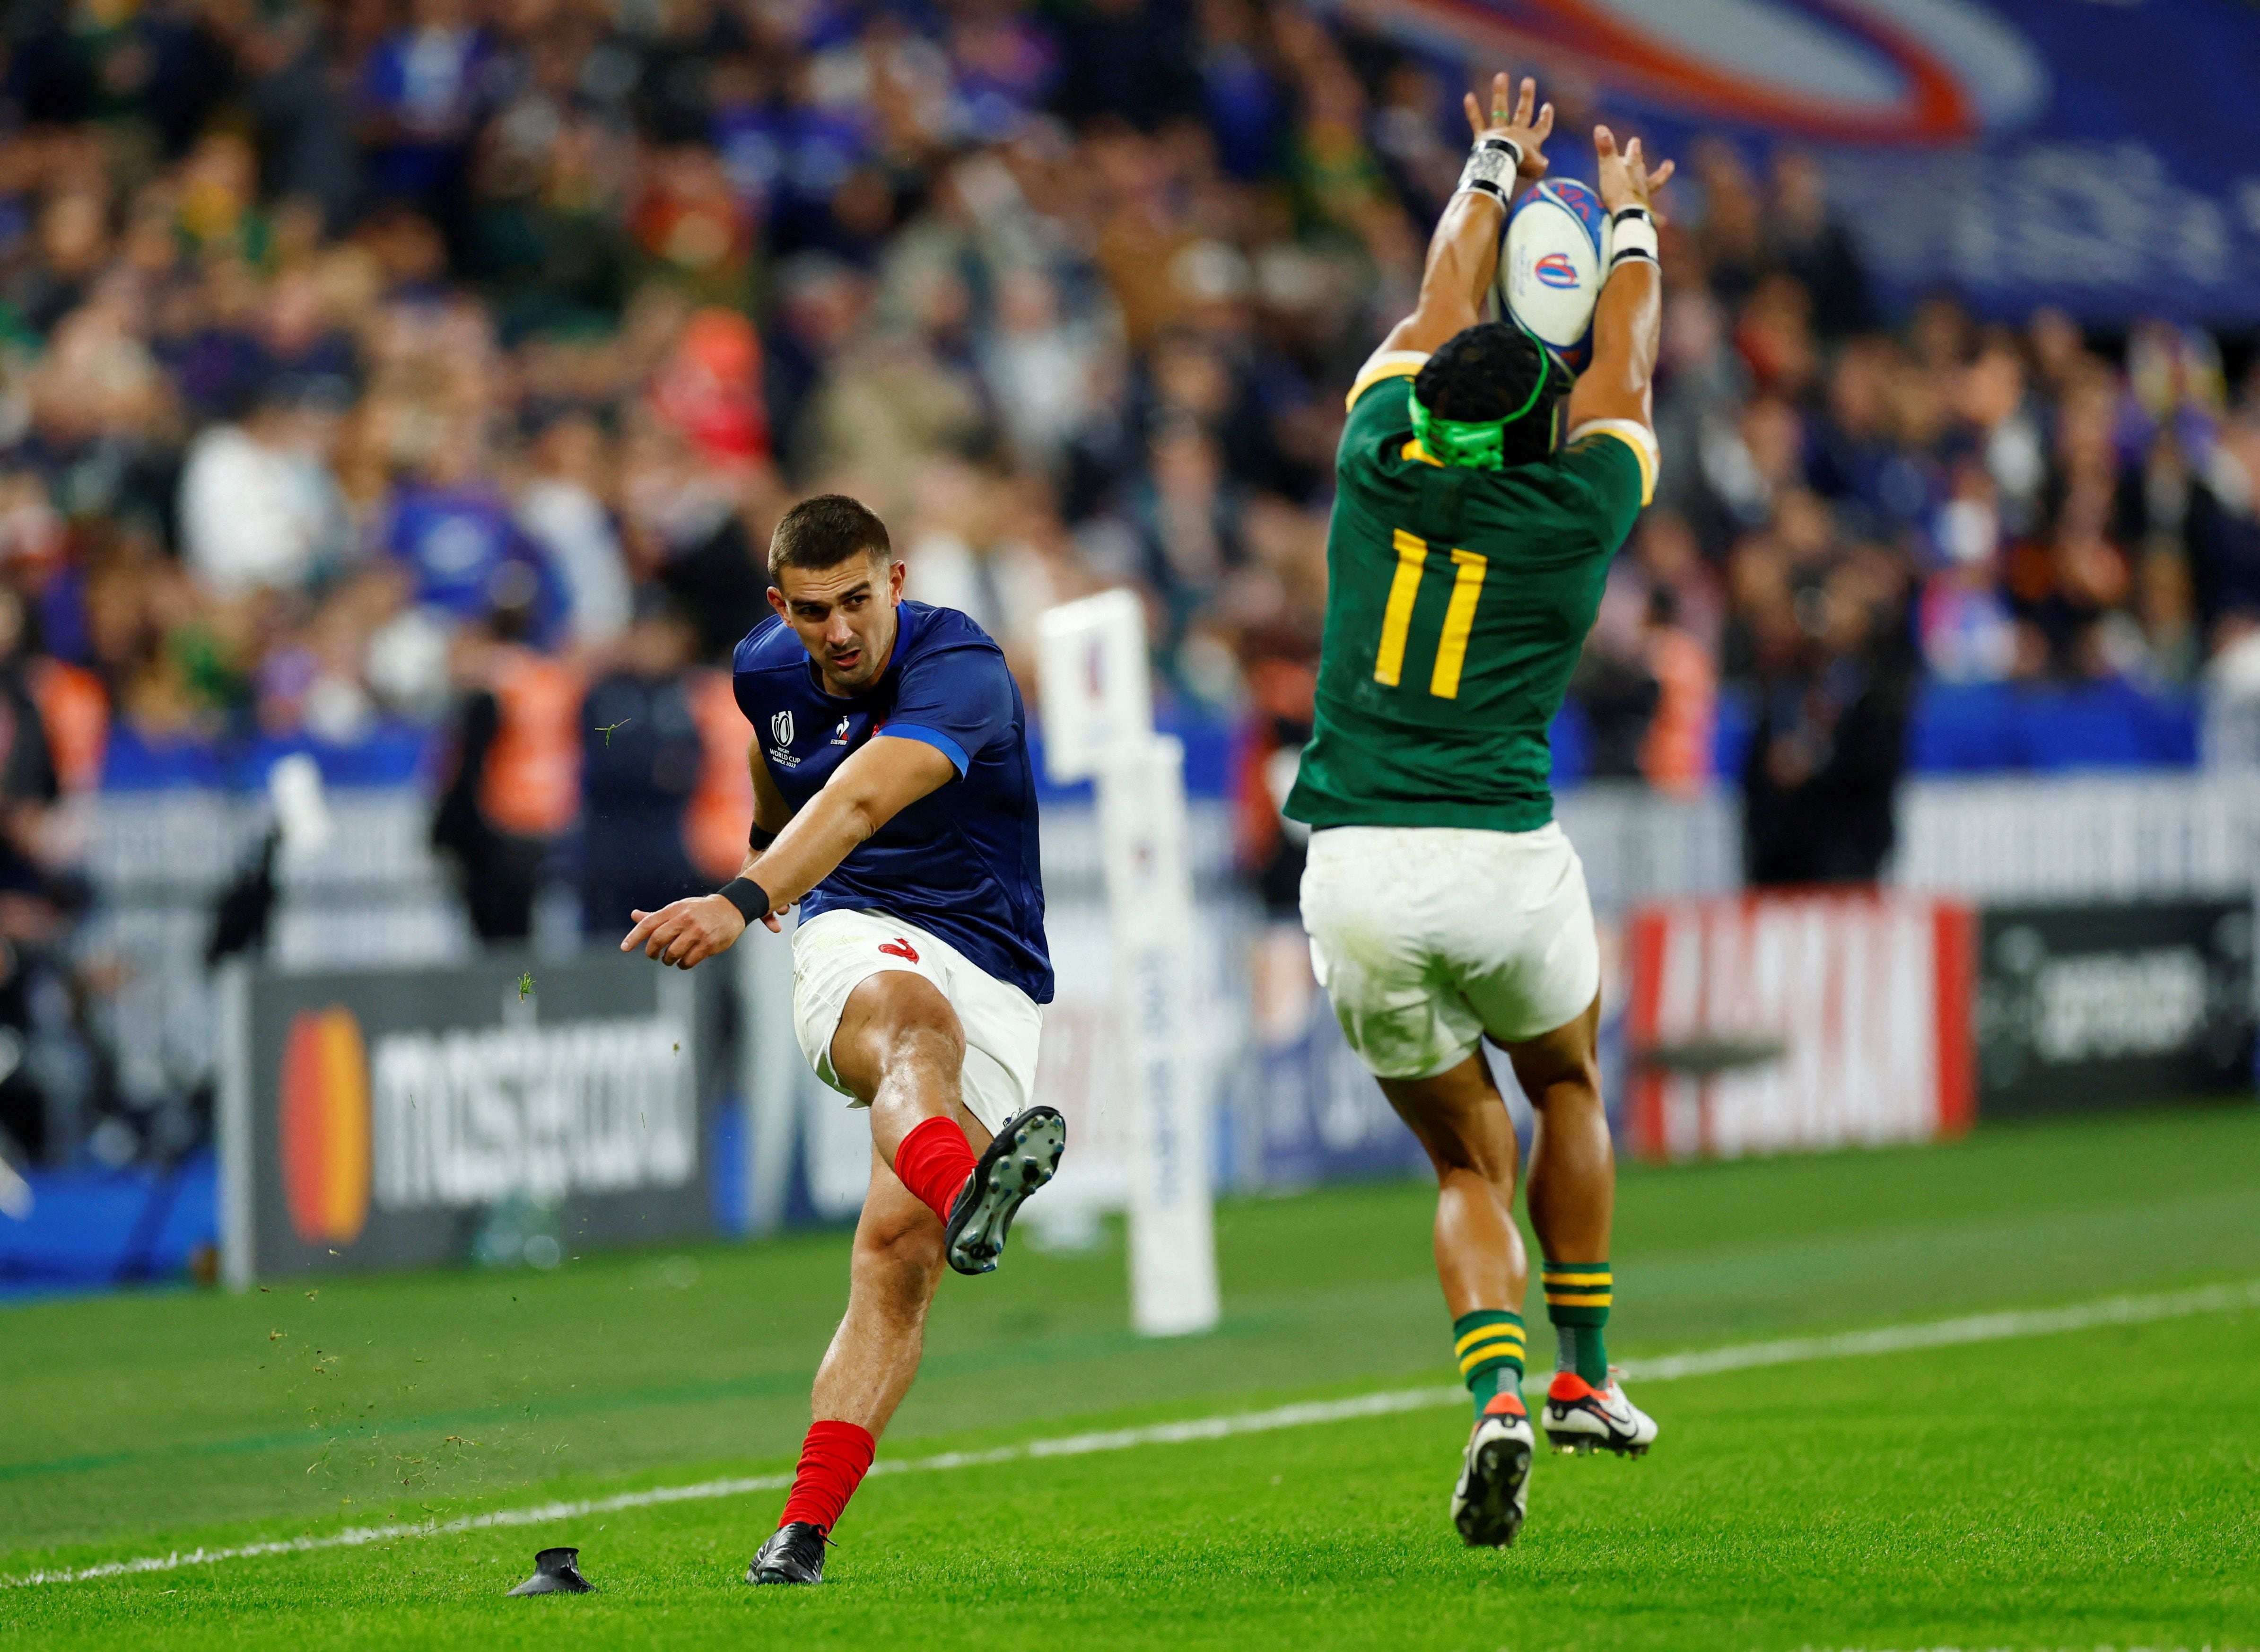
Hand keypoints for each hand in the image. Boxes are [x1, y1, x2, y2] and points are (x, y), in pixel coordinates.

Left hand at [620, 893, 769, 970]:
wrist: (731, 908)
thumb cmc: (699, 910)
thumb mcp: (678, 908)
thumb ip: (657, 916)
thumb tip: (634, 916)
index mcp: (674, 910)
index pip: (649, 923)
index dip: (634, 936)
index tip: (624, 948)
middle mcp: (685, 919)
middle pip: (658, 939)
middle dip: (652, 952)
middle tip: (653, 956)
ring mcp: (697, 932)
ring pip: (673, 953)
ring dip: (668, 960)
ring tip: (670, 959)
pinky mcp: (709, 944)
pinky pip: (689, 960)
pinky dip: (683, 965)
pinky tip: (684, 962)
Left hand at [1464, 73, 1551, 181]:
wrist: (1500, 161)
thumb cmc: (1520, 165)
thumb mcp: (1535, 168)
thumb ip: (1540, 165)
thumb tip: (1543, 163)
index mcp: (1530, 140)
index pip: (1541, 128)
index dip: (1545, 118)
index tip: (1547, 106)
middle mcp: (1515, 132)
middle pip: (1523, 112)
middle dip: (1526, 97)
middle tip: (1528, 80)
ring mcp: (1498, 132)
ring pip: (1500, 109)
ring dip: (1500, 93)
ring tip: (1501, 76)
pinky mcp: (1483, 137)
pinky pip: (1477, 122)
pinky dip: (1472, 110)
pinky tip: (1468, 96)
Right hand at [1592, 124, 1674, 215]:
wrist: (1629, 216)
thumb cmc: (1618, 190)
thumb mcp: (1608, 167)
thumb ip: (1605, 148)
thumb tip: (1600, 127)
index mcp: (1633, 169)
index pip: (1634, 154)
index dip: (1633, 148)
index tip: (1636, 141)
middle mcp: (1641, 182)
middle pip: (1643, 171)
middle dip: (1642, 164)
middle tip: (1654, 155)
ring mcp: (1643, 199)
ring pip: (1650, 188)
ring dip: (1656, 181)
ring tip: (1666, 178)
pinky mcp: (1642, 215)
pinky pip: (1652, 216)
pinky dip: (1658, 217)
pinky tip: (1665, 220)